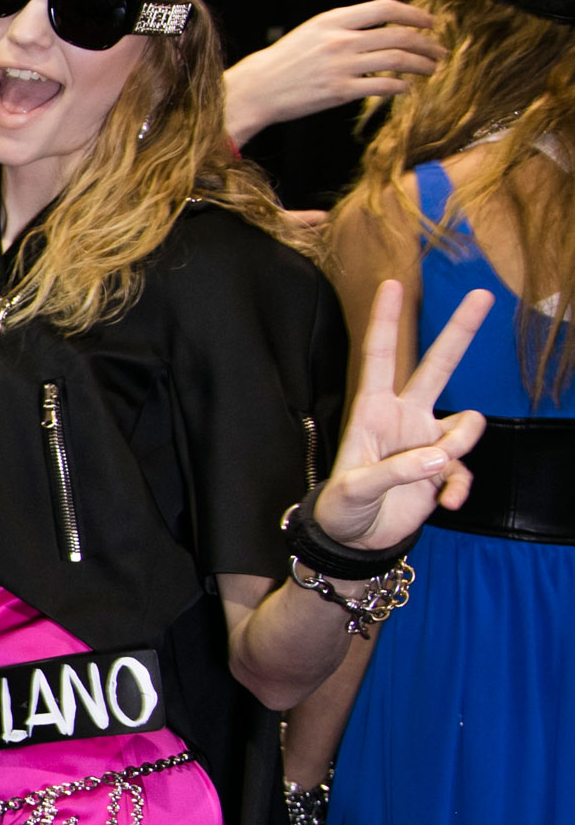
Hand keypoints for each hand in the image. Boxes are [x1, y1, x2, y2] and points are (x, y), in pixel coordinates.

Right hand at [224, 0, 444, 145]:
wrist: (256, 88)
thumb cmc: (283, 62)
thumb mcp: (312, 32)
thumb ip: (344, 27)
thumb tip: (381, 28)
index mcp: (333, 21)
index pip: (385, 8)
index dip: (413, 14)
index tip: (429, 22)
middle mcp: (339, 40)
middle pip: (398, 36)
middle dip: (426, 43)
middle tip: (438, 50)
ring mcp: (341, 66)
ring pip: (396, 60)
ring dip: (421, 64)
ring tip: (430, 69)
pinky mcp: (339, 91)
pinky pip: (382, 86)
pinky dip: (400, 86)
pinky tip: (405, 87)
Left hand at [312, 279, 493, 550]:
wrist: (356, 540)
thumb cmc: (342, 508)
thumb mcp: (356, 490)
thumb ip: (397, 471)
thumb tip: (440, 457)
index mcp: (373, 411)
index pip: (379, 357)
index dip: (385, 322)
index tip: (392, 284)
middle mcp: (404, 418)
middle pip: (437, 367)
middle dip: (459, 332)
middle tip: (481, 294)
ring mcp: (427, 441)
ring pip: (466, 424)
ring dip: (460, 446)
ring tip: (437, 471)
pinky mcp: (442, 469)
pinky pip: (464, 469)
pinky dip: (459, 486)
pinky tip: (445, 504)